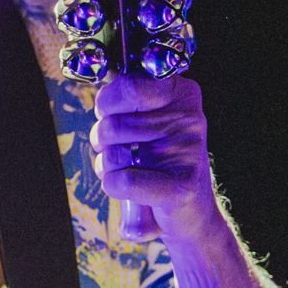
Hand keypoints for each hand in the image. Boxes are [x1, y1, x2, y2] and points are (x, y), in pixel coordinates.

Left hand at [90, 74, 220, 245]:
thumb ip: (126, 95)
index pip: (129, 85)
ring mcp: (188, 153)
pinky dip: (114, 186)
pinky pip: (122, 182)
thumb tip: (98, 77)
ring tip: (128, 168)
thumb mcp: (147, 116)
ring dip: (108, 165)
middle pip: (112, 123)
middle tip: (118, 146)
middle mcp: (189, 119)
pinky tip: (130, 188)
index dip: (108, 102)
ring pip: (112, 154)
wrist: (189, 210)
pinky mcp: (181, 188)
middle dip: (102, 139)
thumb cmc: (158, 157)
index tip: (110, 112)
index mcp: (181, 93)